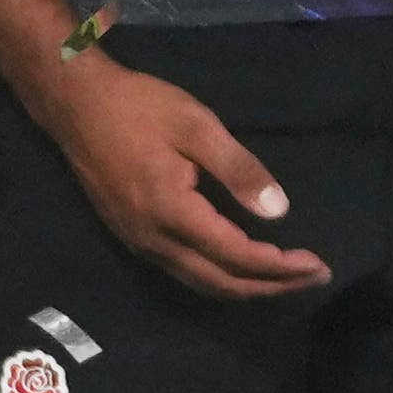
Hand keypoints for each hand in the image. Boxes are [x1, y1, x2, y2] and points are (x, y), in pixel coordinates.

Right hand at [50, 45, 329, 298]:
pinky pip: (183, 272)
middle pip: (221, 282)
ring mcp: (139, 242)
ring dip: (246, 287)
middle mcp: (153, 240)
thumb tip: (279, 212)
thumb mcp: (197, 126)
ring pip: (200, 283)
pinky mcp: (132, 237)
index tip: (318, 265)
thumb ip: (239, 169)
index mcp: (172, 212)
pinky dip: (220, 278)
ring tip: (287, 280)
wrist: (75, 105)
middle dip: (271, 286)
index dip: (279, 266)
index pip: (236, 255)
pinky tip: (241, 267)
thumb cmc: (139, 107)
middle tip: (315, 278)